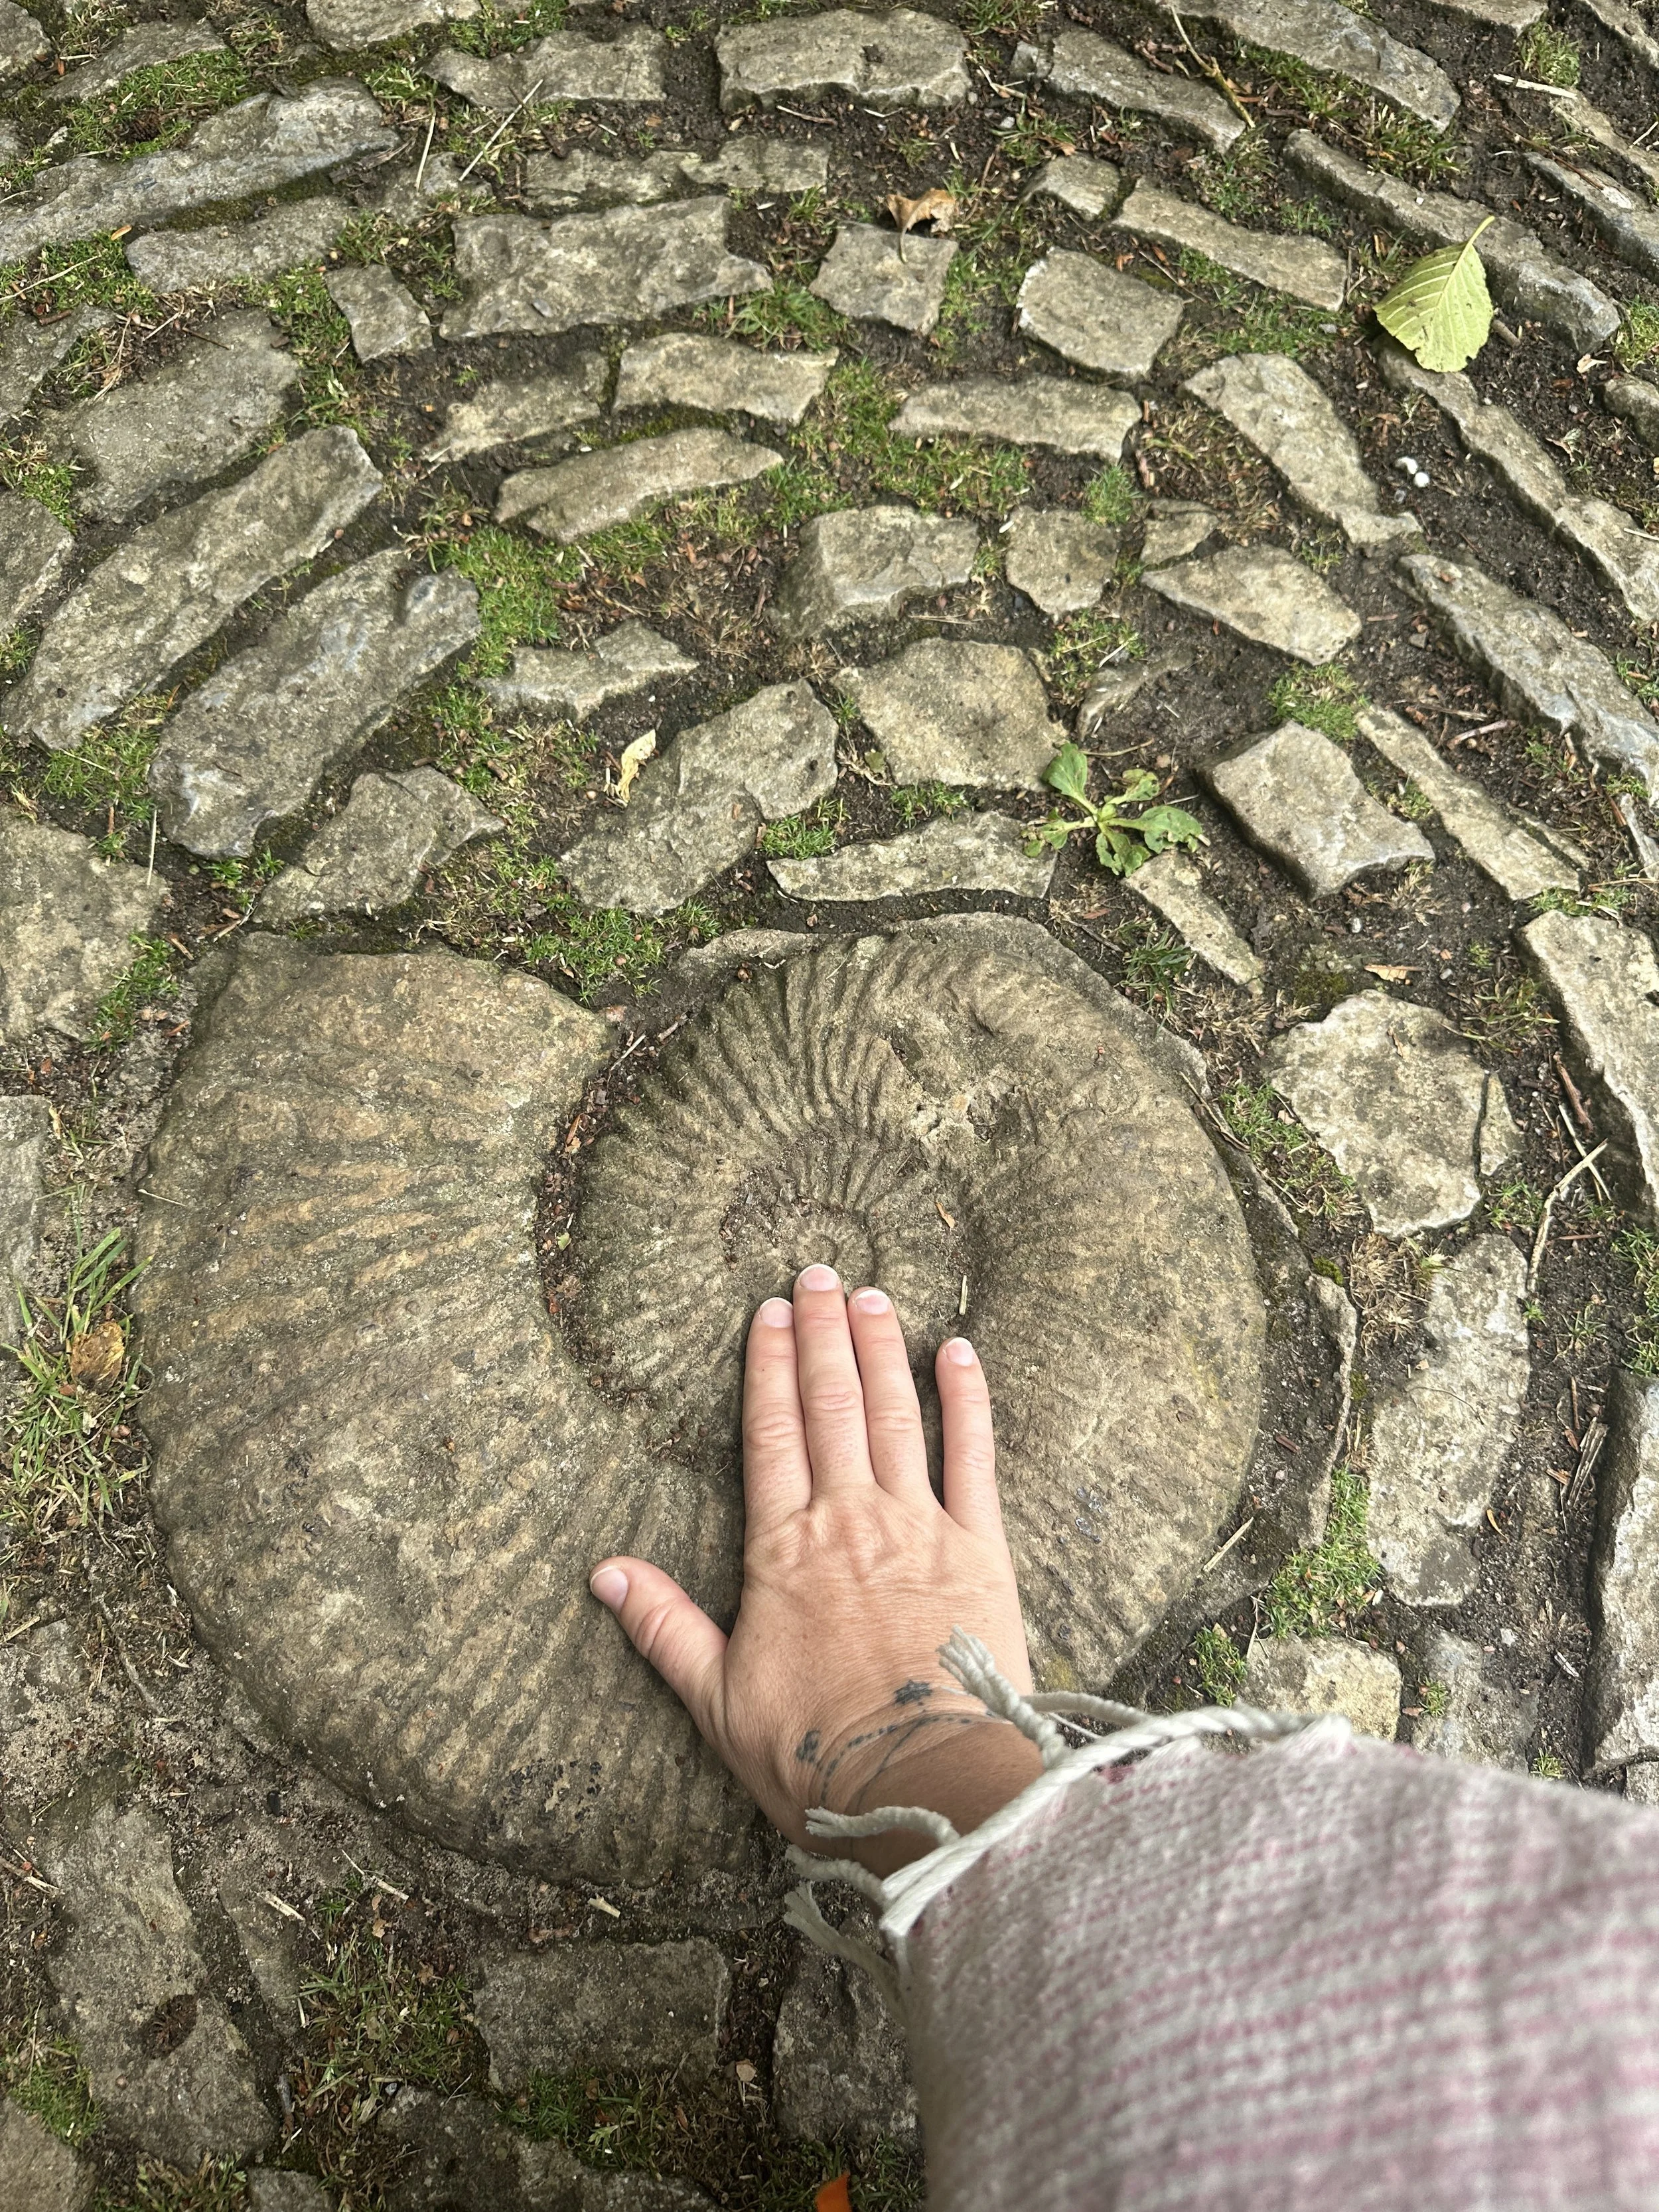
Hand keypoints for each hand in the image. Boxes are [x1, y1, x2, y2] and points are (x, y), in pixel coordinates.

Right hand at [589, 1264, 1042, 1868]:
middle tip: (817, 1274)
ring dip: (881, 1348)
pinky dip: (968, 1399)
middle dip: (823, 1333)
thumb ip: (665, 1627)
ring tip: (872, 1295)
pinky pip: (975, 1457)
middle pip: (832, 1405)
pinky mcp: (982, 1549)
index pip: (771, 1433)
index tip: (768, 1313)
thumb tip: (604, 1573)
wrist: (924, 1786)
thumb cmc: (817, 1756)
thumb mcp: (718, 1700)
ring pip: (895, 1414)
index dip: (768, 1366)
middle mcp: (849, 1520)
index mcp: (783, 1550)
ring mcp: (919, 1527)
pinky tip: (959, 1351)